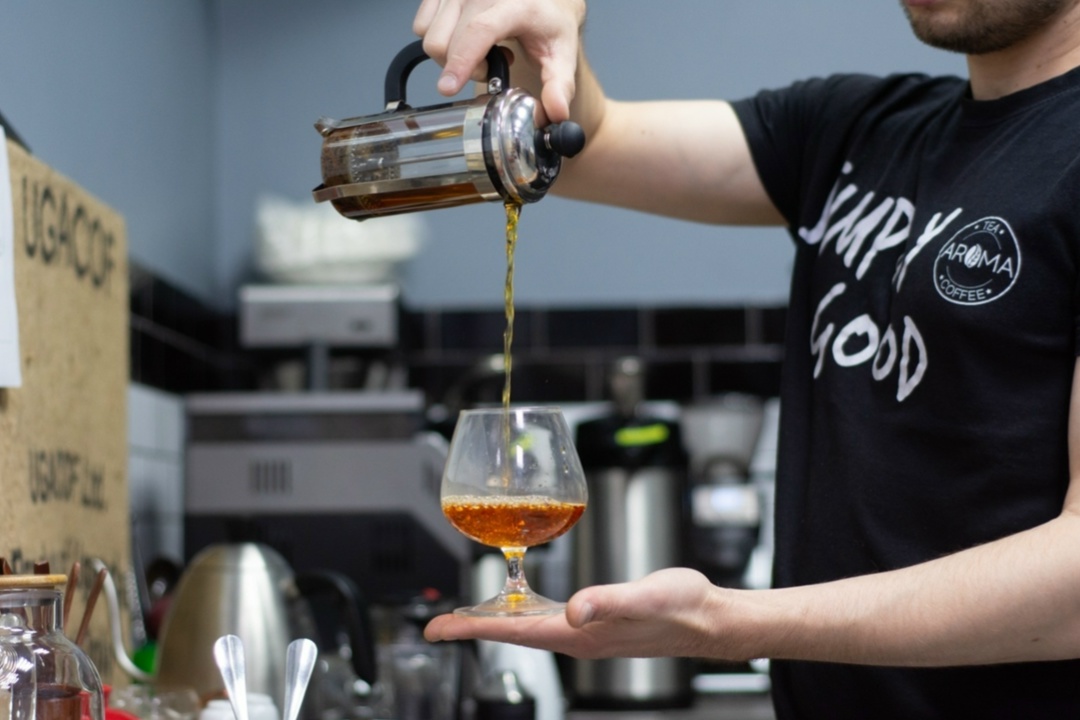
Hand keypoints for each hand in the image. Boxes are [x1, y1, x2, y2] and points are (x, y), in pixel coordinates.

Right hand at [413, 0, 585, 122]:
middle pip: (446, 41)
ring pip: (430, 35)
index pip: (479, 31)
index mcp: (515, 4)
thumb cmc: (549, 24)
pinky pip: (422, 24)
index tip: (449, 88)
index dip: (461, 61)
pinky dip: (441, 41)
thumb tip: (555, 113)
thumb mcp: (562, 55)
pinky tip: (466, 38)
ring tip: (481, 50)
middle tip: (492, 67)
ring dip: (451, 56)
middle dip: (463, 68)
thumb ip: (560, 87)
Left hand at [424, 568, 728, 658]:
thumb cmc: (682, 608)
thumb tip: (574, 610)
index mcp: (580, 634)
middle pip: (511, 633)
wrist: (708, 618)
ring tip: (467, 617)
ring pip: (526, 628)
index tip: (438, 629)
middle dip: (473, 628)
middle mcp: (577, 637)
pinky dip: (524, 613)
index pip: (513, 632)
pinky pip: (547, 620)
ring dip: (494, 623)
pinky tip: (521, 604)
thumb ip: (608, 601)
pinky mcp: (596, 622)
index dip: (472, 628)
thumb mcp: (645, 598)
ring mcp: (586, 632)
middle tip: (438, 624)